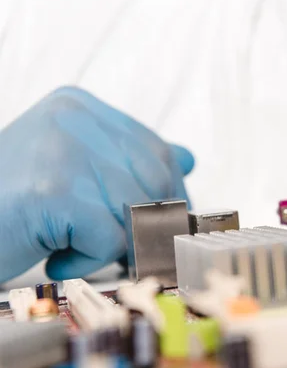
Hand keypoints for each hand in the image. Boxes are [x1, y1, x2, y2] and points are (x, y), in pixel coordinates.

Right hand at [0, 87, 193, 281]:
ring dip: (111, 245)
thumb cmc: (15, 208)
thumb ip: (130, 163)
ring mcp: (64, 151)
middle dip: (147, 224)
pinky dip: (87, 260)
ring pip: (134, 212)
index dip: (168, 195)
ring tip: (71, 245)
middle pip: (153, 182)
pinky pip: (109, 239)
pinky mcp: (56, 191)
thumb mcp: (78, 174)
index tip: (162, 221)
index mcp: (80, 107)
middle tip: (117, 245)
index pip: (157, 152)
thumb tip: (187, 158)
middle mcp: (74, 118)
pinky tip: (54, 255)